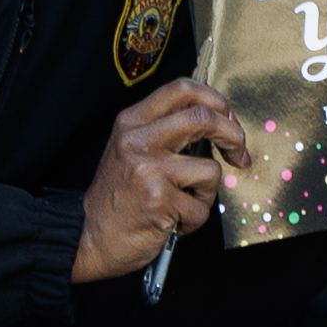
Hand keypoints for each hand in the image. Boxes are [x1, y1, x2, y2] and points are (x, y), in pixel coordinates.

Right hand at [73, 77, 246, 277]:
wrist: (88, 237)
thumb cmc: (118, 198)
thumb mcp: (131, 151)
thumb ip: (166, 132)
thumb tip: (220, 125)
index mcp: (132, 122)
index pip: (182, 89)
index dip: (216, 100)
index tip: (229, 120)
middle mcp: (137, 140)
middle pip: (204, 118)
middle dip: (233, 136)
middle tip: (238, 154)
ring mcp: (147, 169)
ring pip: (210, 170)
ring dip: (207, 195)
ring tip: (184, 205)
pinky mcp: (158, 200)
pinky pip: (201, 208)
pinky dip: (193, 220)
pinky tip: (171, 222)